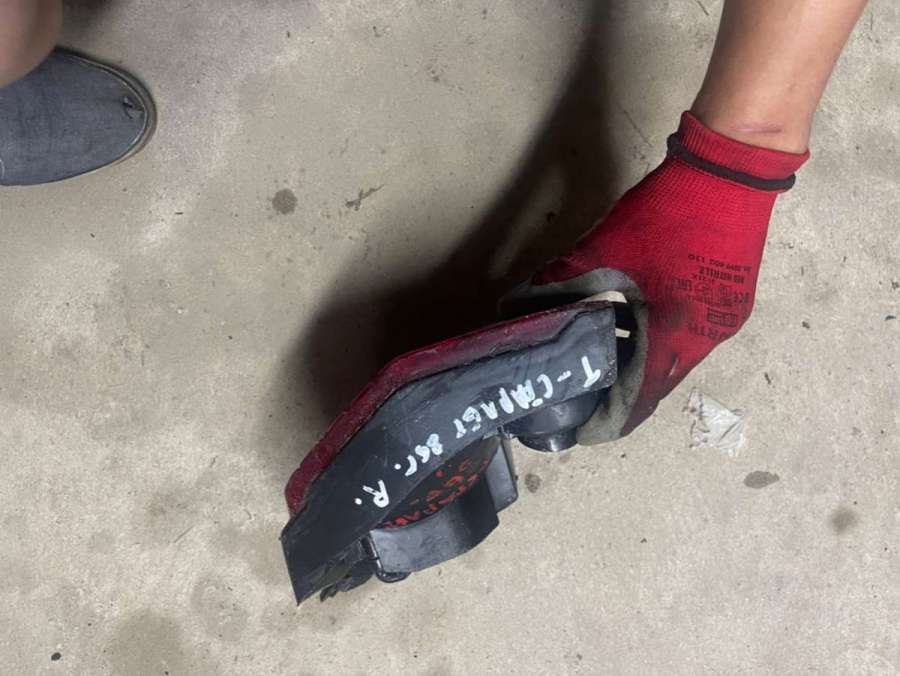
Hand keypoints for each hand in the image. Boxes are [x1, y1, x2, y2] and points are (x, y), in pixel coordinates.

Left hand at [507, 112, 807, 442]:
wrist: (734, 167)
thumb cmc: (668, 210)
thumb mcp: (603, 247)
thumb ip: (559, 282)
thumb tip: (519, 306)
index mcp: (676, 333)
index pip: (638, 399)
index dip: (606, 420)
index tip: (576, 429)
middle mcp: (707, 338)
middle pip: (656, 384)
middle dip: (617, 392)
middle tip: (579, 391)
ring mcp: (725, 320)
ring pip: (673, 360)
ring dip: (637, 363)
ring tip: (594, 359)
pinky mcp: (733, 302)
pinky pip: (688, 337)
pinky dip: (656, 340)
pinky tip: (626, 322)